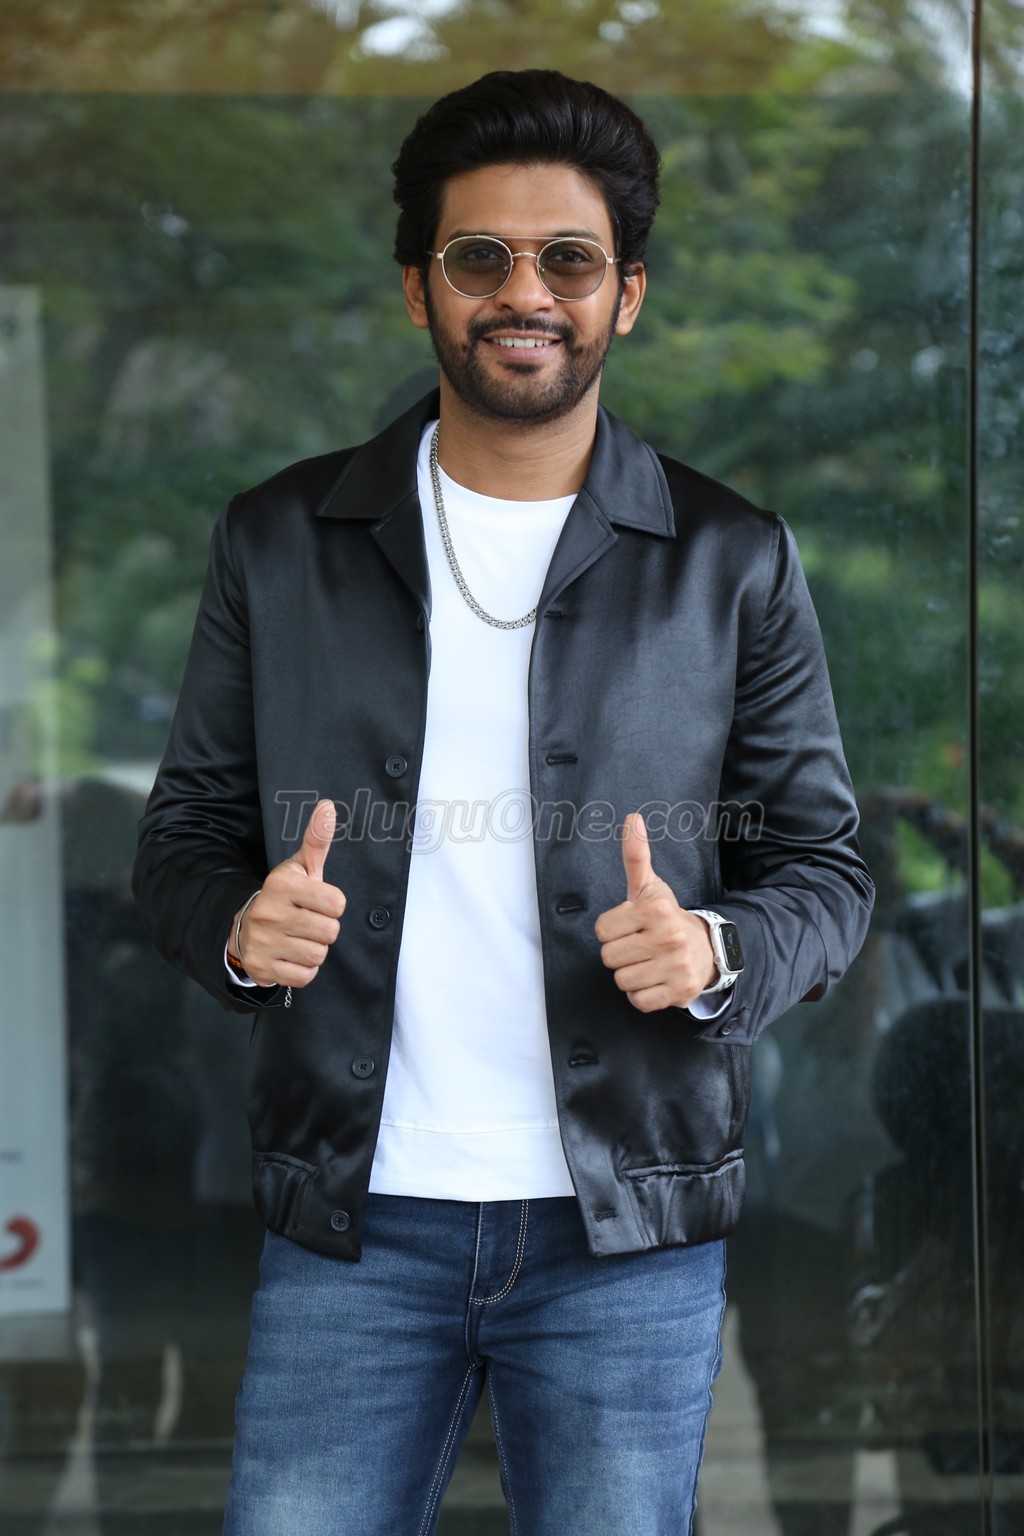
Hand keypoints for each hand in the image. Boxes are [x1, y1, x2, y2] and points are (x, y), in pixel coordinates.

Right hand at [230, 799, 345, 989]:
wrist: (245, 929)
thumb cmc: (284, 897)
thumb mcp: (300, 868)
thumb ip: (317, 840)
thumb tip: (329, 806)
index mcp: (281, 885)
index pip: (337, 903)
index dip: (331, 905)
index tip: (315, 902)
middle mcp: (269, 912)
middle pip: (331, 932)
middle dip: (324, 930)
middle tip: (306, 923)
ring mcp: (263, 942)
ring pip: (319, 955)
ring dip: (313, 950)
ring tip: (297, 938)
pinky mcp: (261, 968)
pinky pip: (305, 976)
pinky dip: (303, 970)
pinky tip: (290, 955)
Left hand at [594, 812, 716, 1012]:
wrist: (706, 949)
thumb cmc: (666, 917)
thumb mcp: (650, 887)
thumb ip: (635, 856)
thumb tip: (632, 818)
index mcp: (656, 909)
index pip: (602, 931)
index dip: (612, 929)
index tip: (631, 926)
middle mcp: (668, 937)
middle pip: (609, 958)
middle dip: (621, 953)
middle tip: (641, 946)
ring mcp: (676, 967)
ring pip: (622, 981)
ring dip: (631, 975)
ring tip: (648, 962)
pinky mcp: (680, 993)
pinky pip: (638, 1001)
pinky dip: (642, 995)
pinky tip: (655, 979)